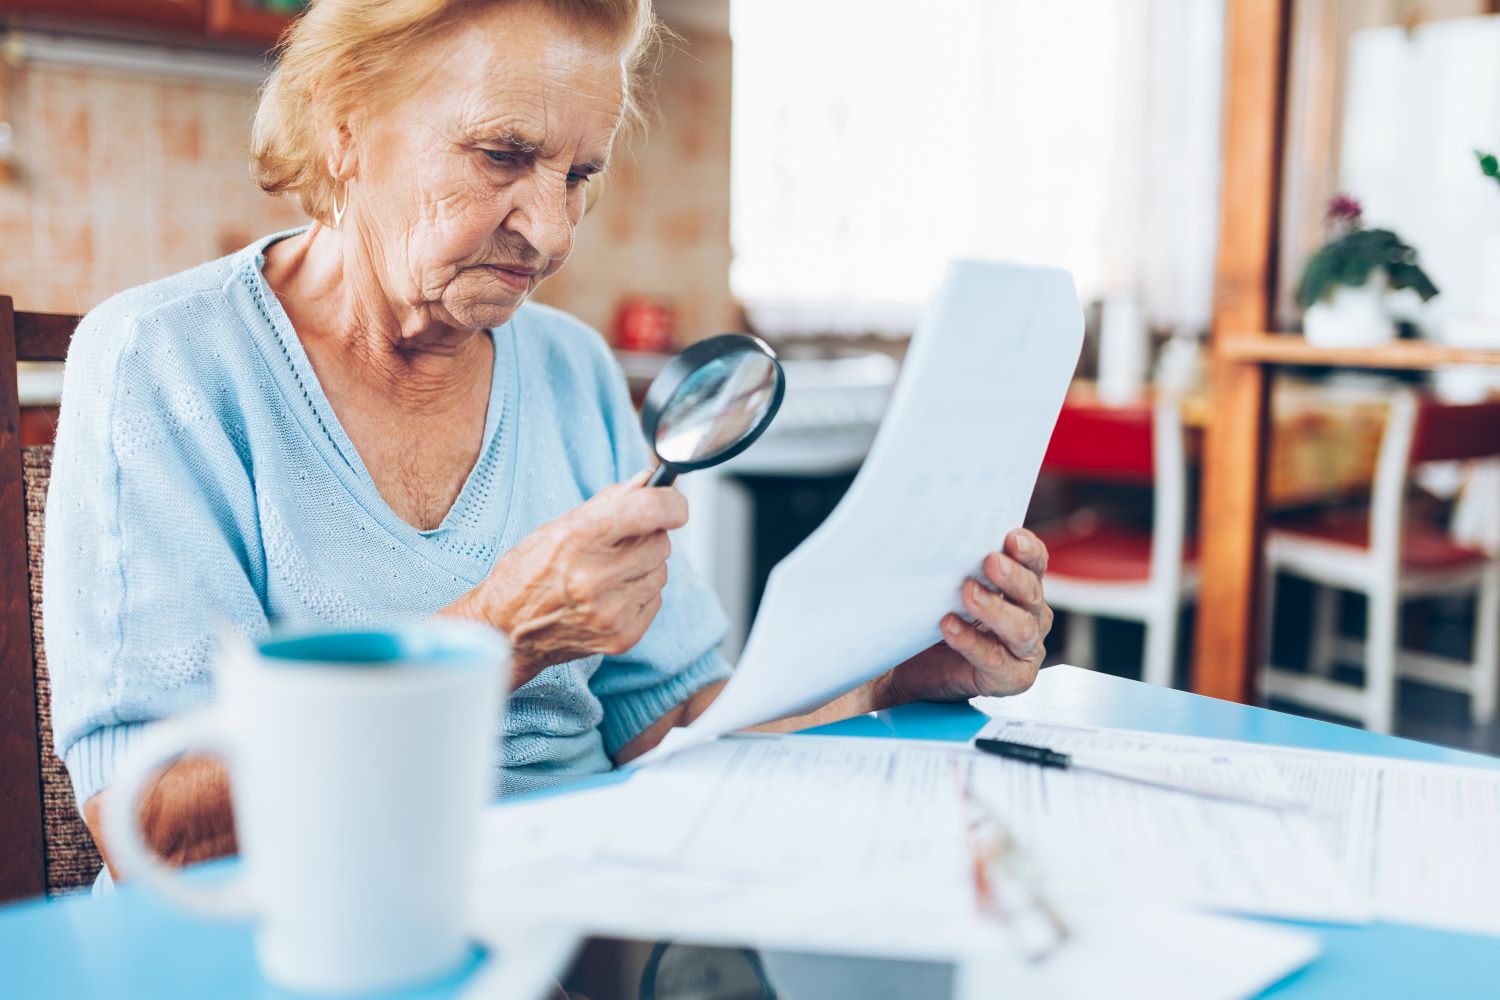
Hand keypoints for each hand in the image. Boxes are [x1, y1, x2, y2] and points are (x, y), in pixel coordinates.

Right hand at [445, 474, 686, 683]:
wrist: (505, 633)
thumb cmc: (525, 576)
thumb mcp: (556, 527)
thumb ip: (607, 503)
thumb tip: (646, 482)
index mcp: (577, 540)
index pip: (648, 511)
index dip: (670, 503)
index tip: (674, 504)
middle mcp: (595, 578)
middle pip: (660, 542)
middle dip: (649, 536)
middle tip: (622, 542)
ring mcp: (611, 611)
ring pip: (661, 571)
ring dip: (644, 566)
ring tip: (609, 572)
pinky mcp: (622, 636)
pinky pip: (655, 599)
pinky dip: (640, 593)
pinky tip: (611, 595)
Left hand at [882, 528, 1052, 703]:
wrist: (914, 667)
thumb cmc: (938, 617)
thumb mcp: (950, 585)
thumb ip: (960, 564)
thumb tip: (945, 533)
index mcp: (1024, 588)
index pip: (1035, 564)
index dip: (1028, 550)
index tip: (1011, 537)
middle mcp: (1033, 617)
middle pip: (1031, 594)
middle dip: (1012, 577)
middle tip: (989, 561)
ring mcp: (1026, 650)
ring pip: (1021, 629)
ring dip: (995, 609)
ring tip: (968, 593)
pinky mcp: (1011, 678)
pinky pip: (995, 660)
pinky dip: (971, 642)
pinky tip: (949, 627)